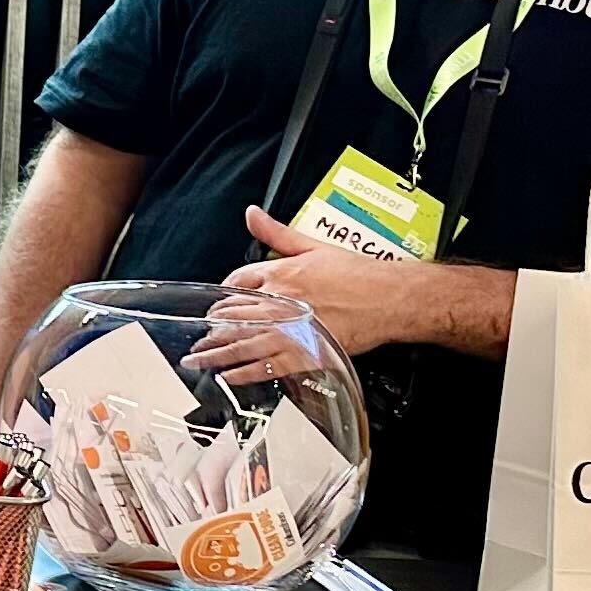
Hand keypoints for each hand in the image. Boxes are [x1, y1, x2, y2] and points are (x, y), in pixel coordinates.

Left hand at [209, 208, 419, 368]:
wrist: (391, 298)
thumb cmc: (360, 274)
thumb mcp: (313, 245)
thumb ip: (277, 233)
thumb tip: (253, 214)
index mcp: (279, 273)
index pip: (237, 283)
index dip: (223, 296)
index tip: (216, 306)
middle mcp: (279, 300)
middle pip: (233, 314)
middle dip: (212, 328)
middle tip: (199, 337)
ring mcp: (290, 327)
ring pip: (243, 342)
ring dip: (216, 353)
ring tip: (198, 359)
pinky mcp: (304, 351)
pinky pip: (265, 365)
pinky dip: (243, 372)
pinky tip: (229, 376)